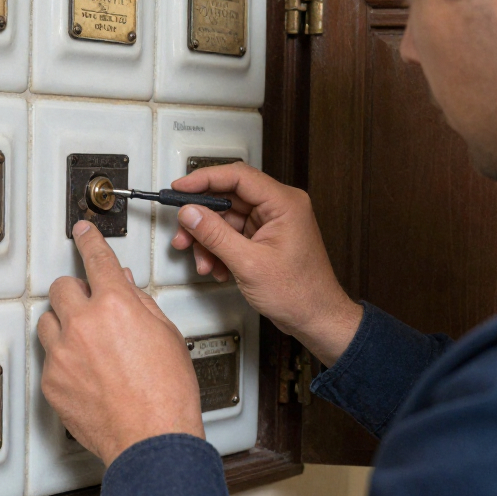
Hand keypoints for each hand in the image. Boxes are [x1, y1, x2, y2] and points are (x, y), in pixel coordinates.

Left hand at [38, 221, 204, 465]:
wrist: (151, 439)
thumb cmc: (167, 394)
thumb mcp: (166, 335)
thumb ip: (140, 304)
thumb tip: (125, 285)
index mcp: (116, 305)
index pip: (97, 259)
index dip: (89, 241)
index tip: (82, 233)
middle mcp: (83, 324)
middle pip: (63, 288)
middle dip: (77, 292)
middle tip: (90, 306)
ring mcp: (63, 353)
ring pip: (48, 319)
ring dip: (64, 323)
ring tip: (86, 342)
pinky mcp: (51, 380)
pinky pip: (48, 356)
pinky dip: (63, 358)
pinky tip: (86, 372)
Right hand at [170, 163, 362, 365]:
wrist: (316, 319)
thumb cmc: (300, 293)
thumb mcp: (248, 263)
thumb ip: (215, 235)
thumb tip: (190, 212)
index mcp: (284, 203)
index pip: (238, 176)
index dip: (204, 179)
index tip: (179, 189)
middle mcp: (279, 207)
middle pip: (228, 198)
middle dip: (202, 219)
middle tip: (183, 233)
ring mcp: (272, 223)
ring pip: (226, 219)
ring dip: (209, 241)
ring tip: (203, 261)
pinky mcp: (264, 238)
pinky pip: (233, 235)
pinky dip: (219, 250)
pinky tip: (217, 268)